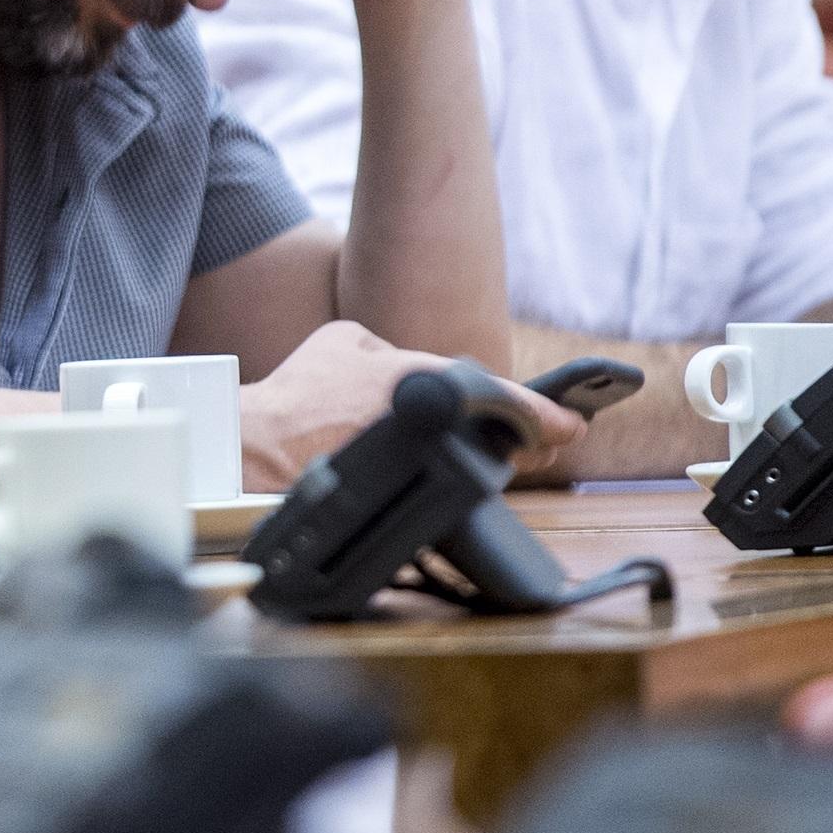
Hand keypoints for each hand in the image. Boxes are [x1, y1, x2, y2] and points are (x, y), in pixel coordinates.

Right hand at [234, 320, 582, 490]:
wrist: (260, 448)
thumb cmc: (300, 391)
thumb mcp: (347, 340)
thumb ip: (391, 347)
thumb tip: (411, 364)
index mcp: (417, 377)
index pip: (501, 396)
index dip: (543, 415)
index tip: (572, 424)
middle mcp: (429, 422)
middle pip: (501, 439)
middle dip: (527, 441)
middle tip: (547, 441)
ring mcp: (420, 463)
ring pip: (477, 464)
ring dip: (495, 459)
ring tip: (512, 455)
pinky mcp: (406, 493)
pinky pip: (448, 484)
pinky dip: (458, 477)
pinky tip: (462, 474)